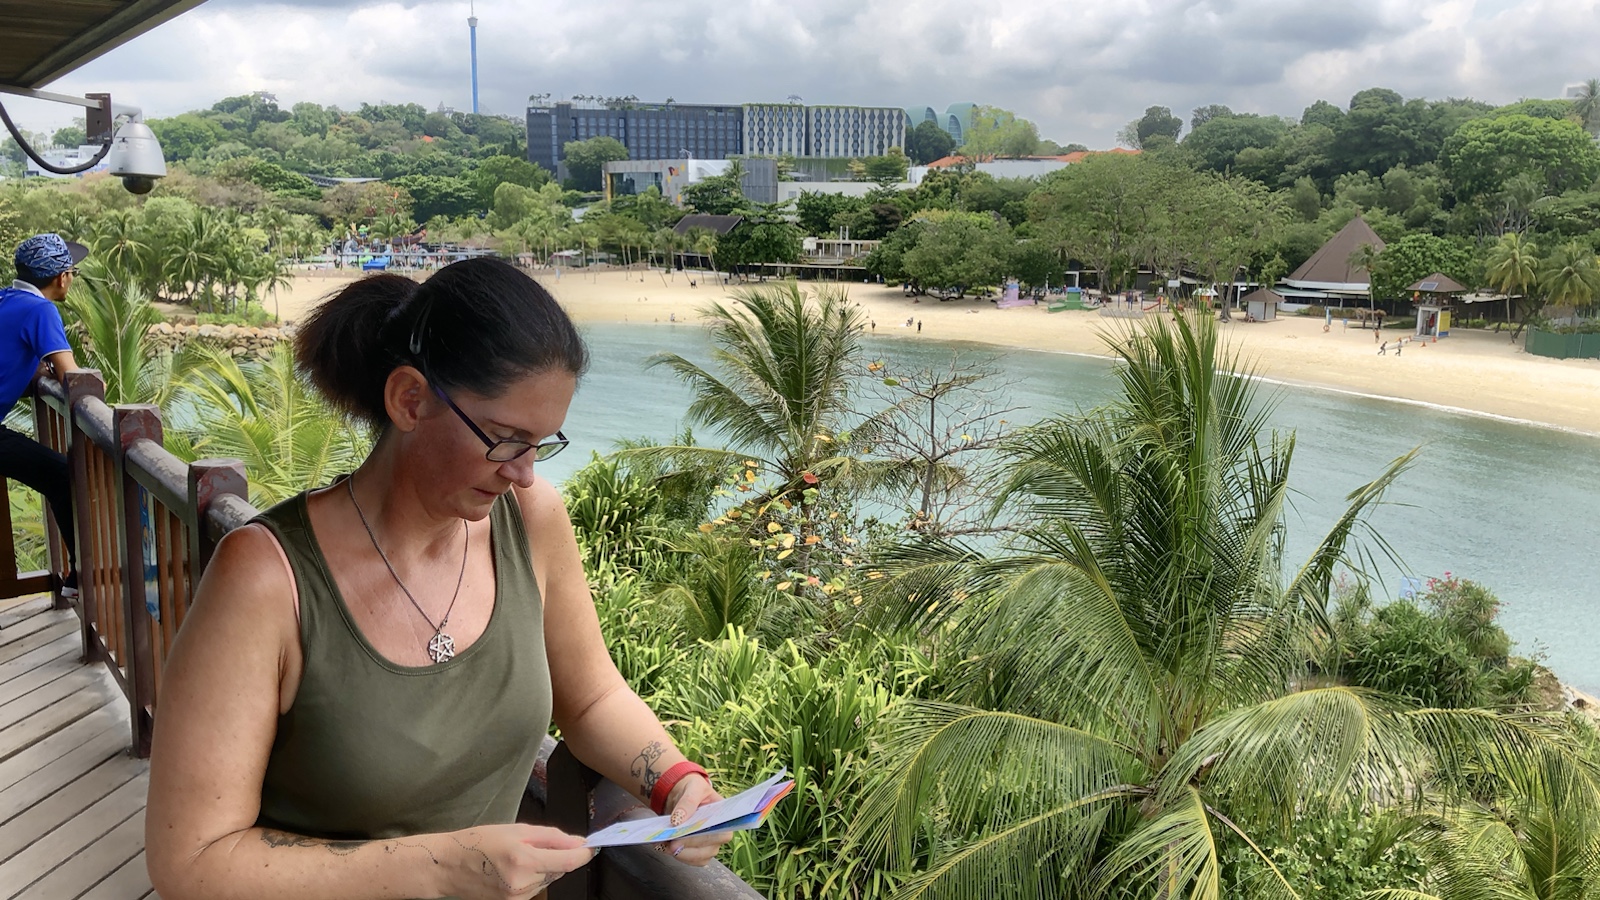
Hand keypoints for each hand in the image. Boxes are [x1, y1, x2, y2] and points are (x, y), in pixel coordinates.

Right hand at [441, 824, 596, 899]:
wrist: (448, 866)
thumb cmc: (478, 842)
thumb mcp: (517, 830)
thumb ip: (551, 837)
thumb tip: (578, 842)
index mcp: (524, 860)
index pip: (568, 861)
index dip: (584, 853)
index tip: (591, 846)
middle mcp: (522, 884)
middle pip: (558, 870)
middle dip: (556, 856)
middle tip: (535, 844)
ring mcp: (516, 898)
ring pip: (547, 880)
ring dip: (542, 868)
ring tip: (517, 857)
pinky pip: (534, 889)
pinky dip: (532, 878)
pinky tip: (512, 870)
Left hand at [657, 775, 732, 865]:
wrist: (682, 796)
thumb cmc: (693, 790)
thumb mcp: (693, 788)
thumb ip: (688, 802)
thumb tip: (677, 820)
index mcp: (725, 818)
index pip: (721, 834)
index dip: (704, 837)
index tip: (685, 834)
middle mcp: (720, 835)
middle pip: (709, 850)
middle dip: (688, 847)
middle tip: (670, 843)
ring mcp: (710, 845)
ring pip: (699, 858)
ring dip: (681, 854)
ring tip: (664, 844)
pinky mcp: (697, 852)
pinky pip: (690, 860)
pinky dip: (677, 855)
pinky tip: (664, 846)